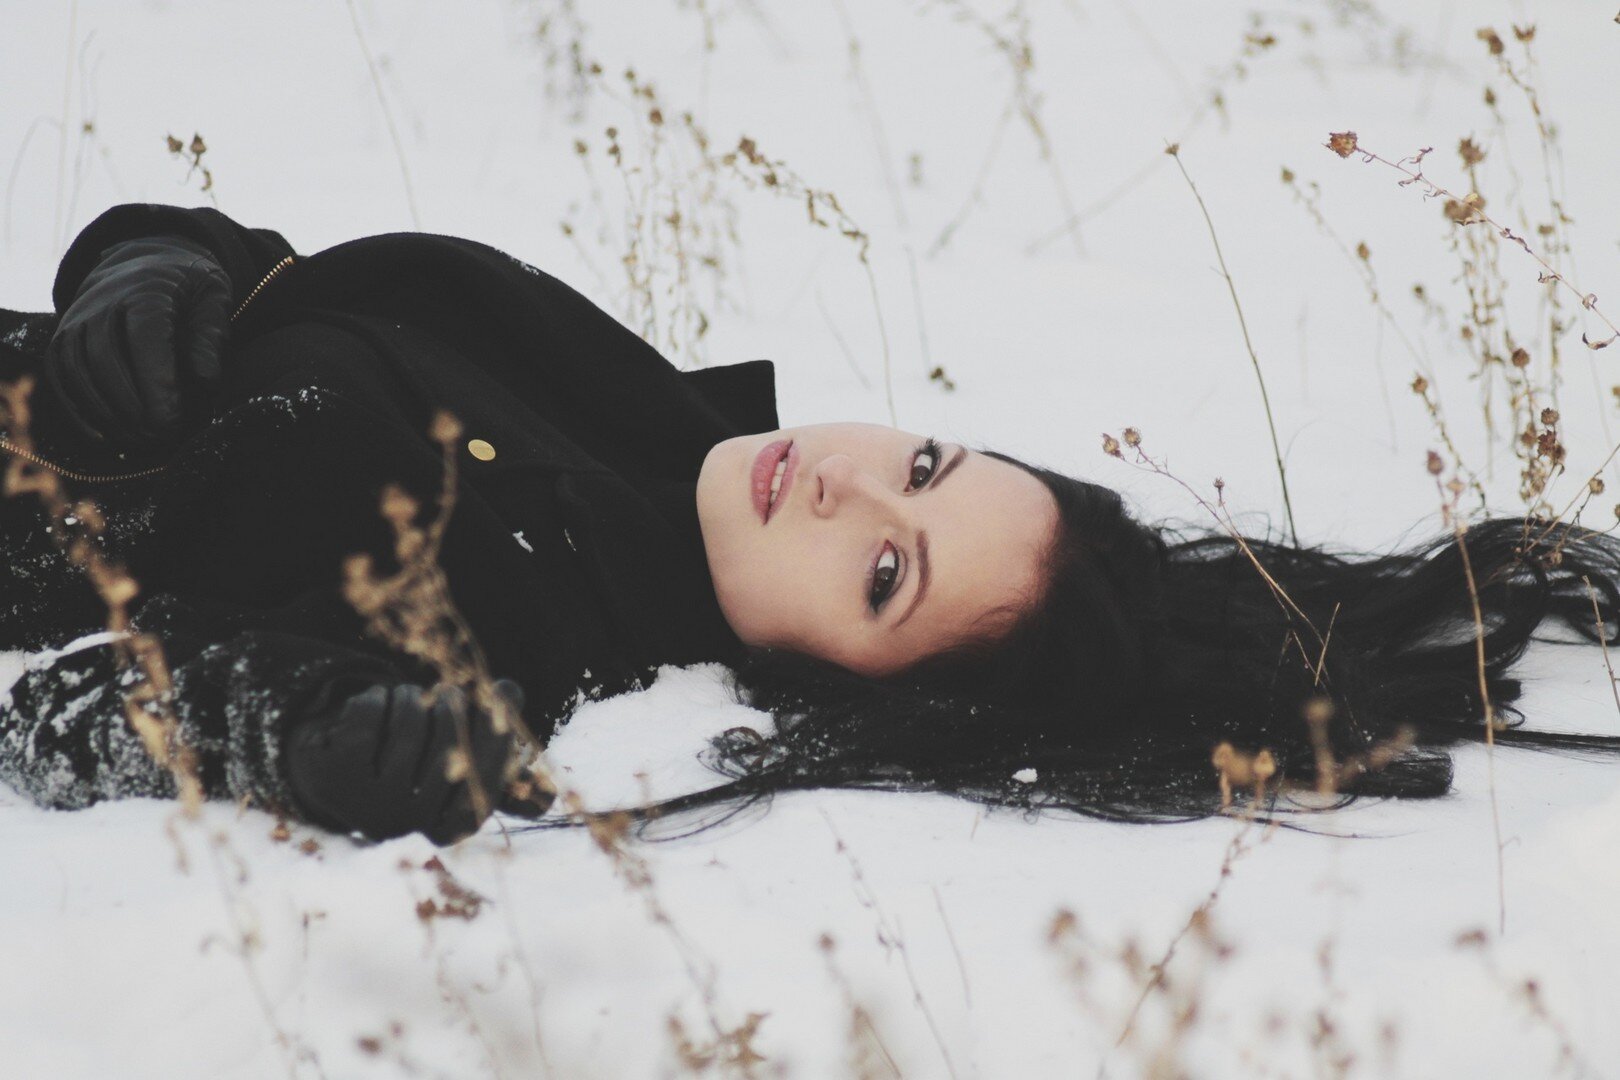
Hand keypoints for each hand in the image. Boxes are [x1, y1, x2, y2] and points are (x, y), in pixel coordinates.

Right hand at [46, 235, 231, 447]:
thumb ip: (211, 335)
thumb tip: (206, 376)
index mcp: (147, 290)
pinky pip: (60, 375)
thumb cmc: (188, 288)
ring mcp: (77, 319)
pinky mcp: (64, 337)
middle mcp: (103, 302)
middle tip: (159, 438)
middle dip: (131, 406)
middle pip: (105, 357)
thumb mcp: (214, 299)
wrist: (147, 262)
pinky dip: (78, 409)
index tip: (172, 420)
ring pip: (77, 369)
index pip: (145, 337)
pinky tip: (104, 435)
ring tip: (138, 441)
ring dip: (105, 413)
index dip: (156, 382)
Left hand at [286, 677, 524, 843]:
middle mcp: (413, 824)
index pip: (491, 773)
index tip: (503, 688)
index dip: (501, 726)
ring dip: (413, 698)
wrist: (334, 770)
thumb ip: (499, 754)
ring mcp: (370, 804)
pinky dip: (378, 698)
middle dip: (455, 703)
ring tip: (410, 699)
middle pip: (452, 743)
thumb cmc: (410, 764)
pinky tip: (378, 703)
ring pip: (411, 724)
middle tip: (451, 687)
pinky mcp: (335, 777)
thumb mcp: (460, 761)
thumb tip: (535, 759)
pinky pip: (370, 714)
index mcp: (451, 828)